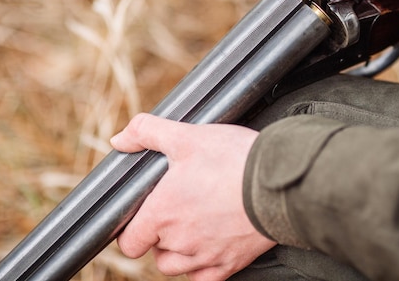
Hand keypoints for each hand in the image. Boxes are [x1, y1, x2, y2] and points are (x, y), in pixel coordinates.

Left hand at [110, 114, 275, 280]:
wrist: (279, 182)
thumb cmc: (234, 159)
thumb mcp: (188, 136)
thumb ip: (148, 132)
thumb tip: (119, 139)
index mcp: (163, 212)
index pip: (129, 241)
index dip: (133, 228)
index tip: (146, 214)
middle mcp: (180, 241)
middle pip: (155, 252)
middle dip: (160, 234)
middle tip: (178, 209)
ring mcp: (206, 256)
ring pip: (176, 268)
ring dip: (178, 253)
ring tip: (193, 227)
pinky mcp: (230, 264)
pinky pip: (204, 278)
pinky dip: (202, 267)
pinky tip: (210, 246)